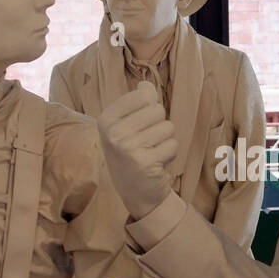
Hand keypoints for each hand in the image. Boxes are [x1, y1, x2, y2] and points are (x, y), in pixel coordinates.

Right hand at [96, 81, 176, 219]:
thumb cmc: (133, 154)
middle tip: (147, 142)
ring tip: (152, 152)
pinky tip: (157, 162)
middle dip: (159, 125)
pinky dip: (170, 154)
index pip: (142, 95)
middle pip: (157, 110)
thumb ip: (137, 103)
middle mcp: (113, 133)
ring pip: (168, 127)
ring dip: (165, 140)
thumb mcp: (126, 126)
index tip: (139, 125)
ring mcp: (127, 148)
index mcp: (106, 119)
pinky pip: (172, 144)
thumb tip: (146, 85)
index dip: (149, 108)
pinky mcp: (145, 162)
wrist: (136, 193)